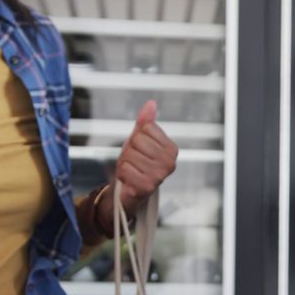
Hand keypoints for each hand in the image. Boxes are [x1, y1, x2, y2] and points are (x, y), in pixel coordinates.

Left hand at [100, 101, 178, 223]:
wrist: (129, 190)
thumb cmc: (136, 165)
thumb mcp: (140, 140)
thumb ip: (146, 122)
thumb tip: (151, 104)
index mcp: (171, 149)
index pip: (146, 128)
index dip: (137, 137)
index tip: (140, 150)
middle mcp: (170, 162)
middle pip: (137, 140)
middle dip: (130, 150)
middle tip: (134, 162)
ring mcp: (160, 175)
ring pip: (129, 154)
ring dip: (125, 163)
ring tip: (131, 171)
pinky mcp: (147, 186)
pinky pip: (125, 169)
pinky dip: (122, 174)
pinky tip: (129, 180)